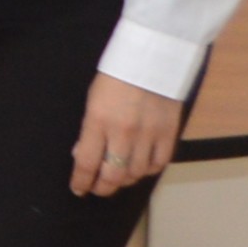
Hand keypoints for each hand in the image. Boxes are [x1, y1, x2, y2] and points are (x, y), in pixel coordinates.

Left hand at [69, 74, 184, 197]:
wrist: (152, 57)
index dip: (81, 181)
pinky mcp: (169, 133)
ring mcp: (148, 134)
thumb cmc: (116, 76)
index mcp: (98, 121)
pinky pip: (159, 164)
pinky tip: (141, 167)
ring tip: (118, 177)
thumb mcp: (93, 101)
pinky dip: (148, 171)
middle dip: (102, 187)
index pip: (87, 163)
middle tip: (98, 188)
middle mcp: (123, 132)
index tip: (78, 189)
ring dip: (124, 180)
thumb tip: (84, 155)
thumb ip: (90, 130)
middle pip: (112, 175)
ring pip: (136, 173)